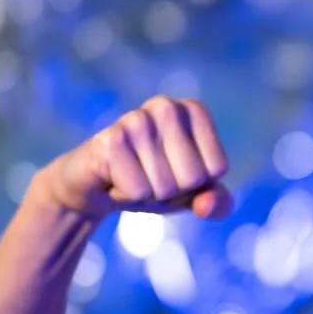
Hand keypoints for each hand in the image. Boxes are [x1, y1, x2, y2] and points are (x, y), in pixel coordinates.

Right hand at [37, 96, 232, 220]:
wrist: (95, 187)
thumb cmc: (151, 182)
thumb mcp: (192, 195)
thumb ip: (217, 202)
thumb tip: (207, 207)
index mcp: (193, 111)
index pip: (216, 168)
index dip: (196, 183)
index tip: (174, 172)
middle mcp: (166, 107)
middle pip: (192, 177)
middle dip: (172, 190)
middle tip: (149, 176)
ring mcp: (135, 120)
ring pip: (164, 186)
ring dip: (147, 194)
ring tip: (130, 175)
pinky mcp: (109, 141)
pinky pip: (137, 190)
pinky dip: (126, 195)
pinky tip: (112, 179)